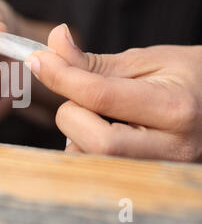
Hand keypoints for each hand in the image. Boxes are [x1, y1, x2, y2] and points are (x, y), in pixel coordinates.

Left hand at [25, 24, 201, 161]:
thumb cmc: (185, 77)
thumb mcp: (144, 61)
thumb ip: (93, 62)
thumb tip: (52, 44)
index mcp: (173, 108)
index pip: (101, 96)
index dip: (61, 76)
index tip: (37, 60)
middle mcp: (170, 148)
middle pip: (95, 141)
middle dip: (71, 113)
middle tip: (81, 94)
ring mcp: (158, 170)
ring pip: (90, 158)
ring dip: (77, 130)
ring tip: (99, 112)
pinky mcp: (144, 179)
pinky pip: (94, 167)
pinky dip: (83, 145)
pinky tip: (103, 129)